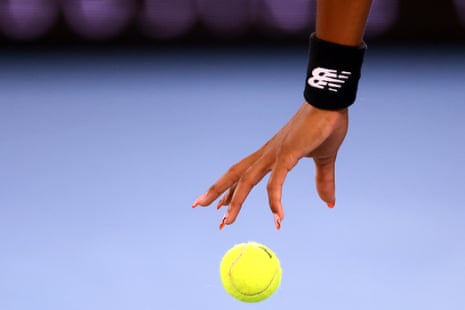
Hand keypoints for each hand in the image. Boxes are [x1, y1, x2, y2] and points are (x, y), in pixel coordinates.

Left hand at [192, 102, 348, 229]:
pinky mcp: (288, 154)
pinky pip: (276, 181)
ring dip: (234, 201)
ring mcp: (275, 153)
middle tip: (199, 206)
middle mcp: (267, 153)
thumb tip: (328, 202)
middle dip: (217, 192)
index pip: (244, 174)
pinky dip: (274, 200)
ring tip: (226, 221)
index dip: (230, 189)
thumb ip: (323, 181)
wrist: (331, 101)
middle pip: (235, 175)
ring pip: (246, 180)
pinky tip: (277, 217)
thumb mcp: (323, 159)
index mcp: (272, 154)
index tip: (219, 205)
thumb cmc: (325, 125)